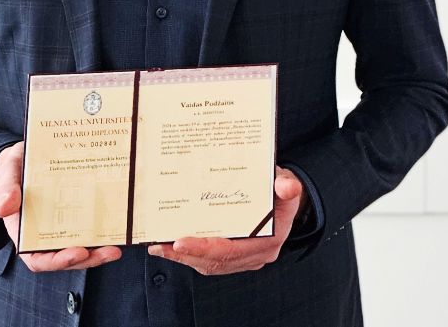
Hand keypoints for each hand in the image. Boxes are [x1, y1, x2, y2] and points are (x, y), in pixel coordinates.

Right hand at [0, 141, 123, 271]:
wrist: (25, 156)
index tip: (79, 252)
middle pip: (65, 257)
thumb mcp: (7, 173)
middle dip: (87, 259)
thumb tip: (4, 208)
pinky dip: (100, 233)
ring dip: (98, 252)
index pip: (37, 258)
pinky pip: (87, 230)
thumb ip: (6, 188)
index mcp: (23, 231)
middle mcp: (43, 234)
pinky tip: (116, 229)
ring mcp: (60, 226)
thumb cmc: (13, 169)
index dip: (58, 261)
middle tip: (110, 252)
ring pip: (79, 247)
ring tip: (115, 248)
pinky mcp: (74, 215)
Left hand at [147, 167, 304, 275]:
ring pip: (210, 265)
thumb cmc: (281, 191)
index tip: (180, 241)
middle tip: (161, 246)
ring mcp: (244, 259)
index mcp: (269, 240)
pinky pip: (209, 262)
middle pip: (216, 261)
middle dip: (186, 254)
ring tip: (159, 247)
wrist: (284, 200)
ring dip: (183, 257)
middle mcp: (256, 255)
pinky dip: (189, 256)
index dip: (205, 248)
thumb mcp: (287, 182)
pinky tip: (170, 248)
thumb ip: (288, 185)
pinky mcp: (234, 258)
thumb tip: (287, 187)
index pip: (232, 250)